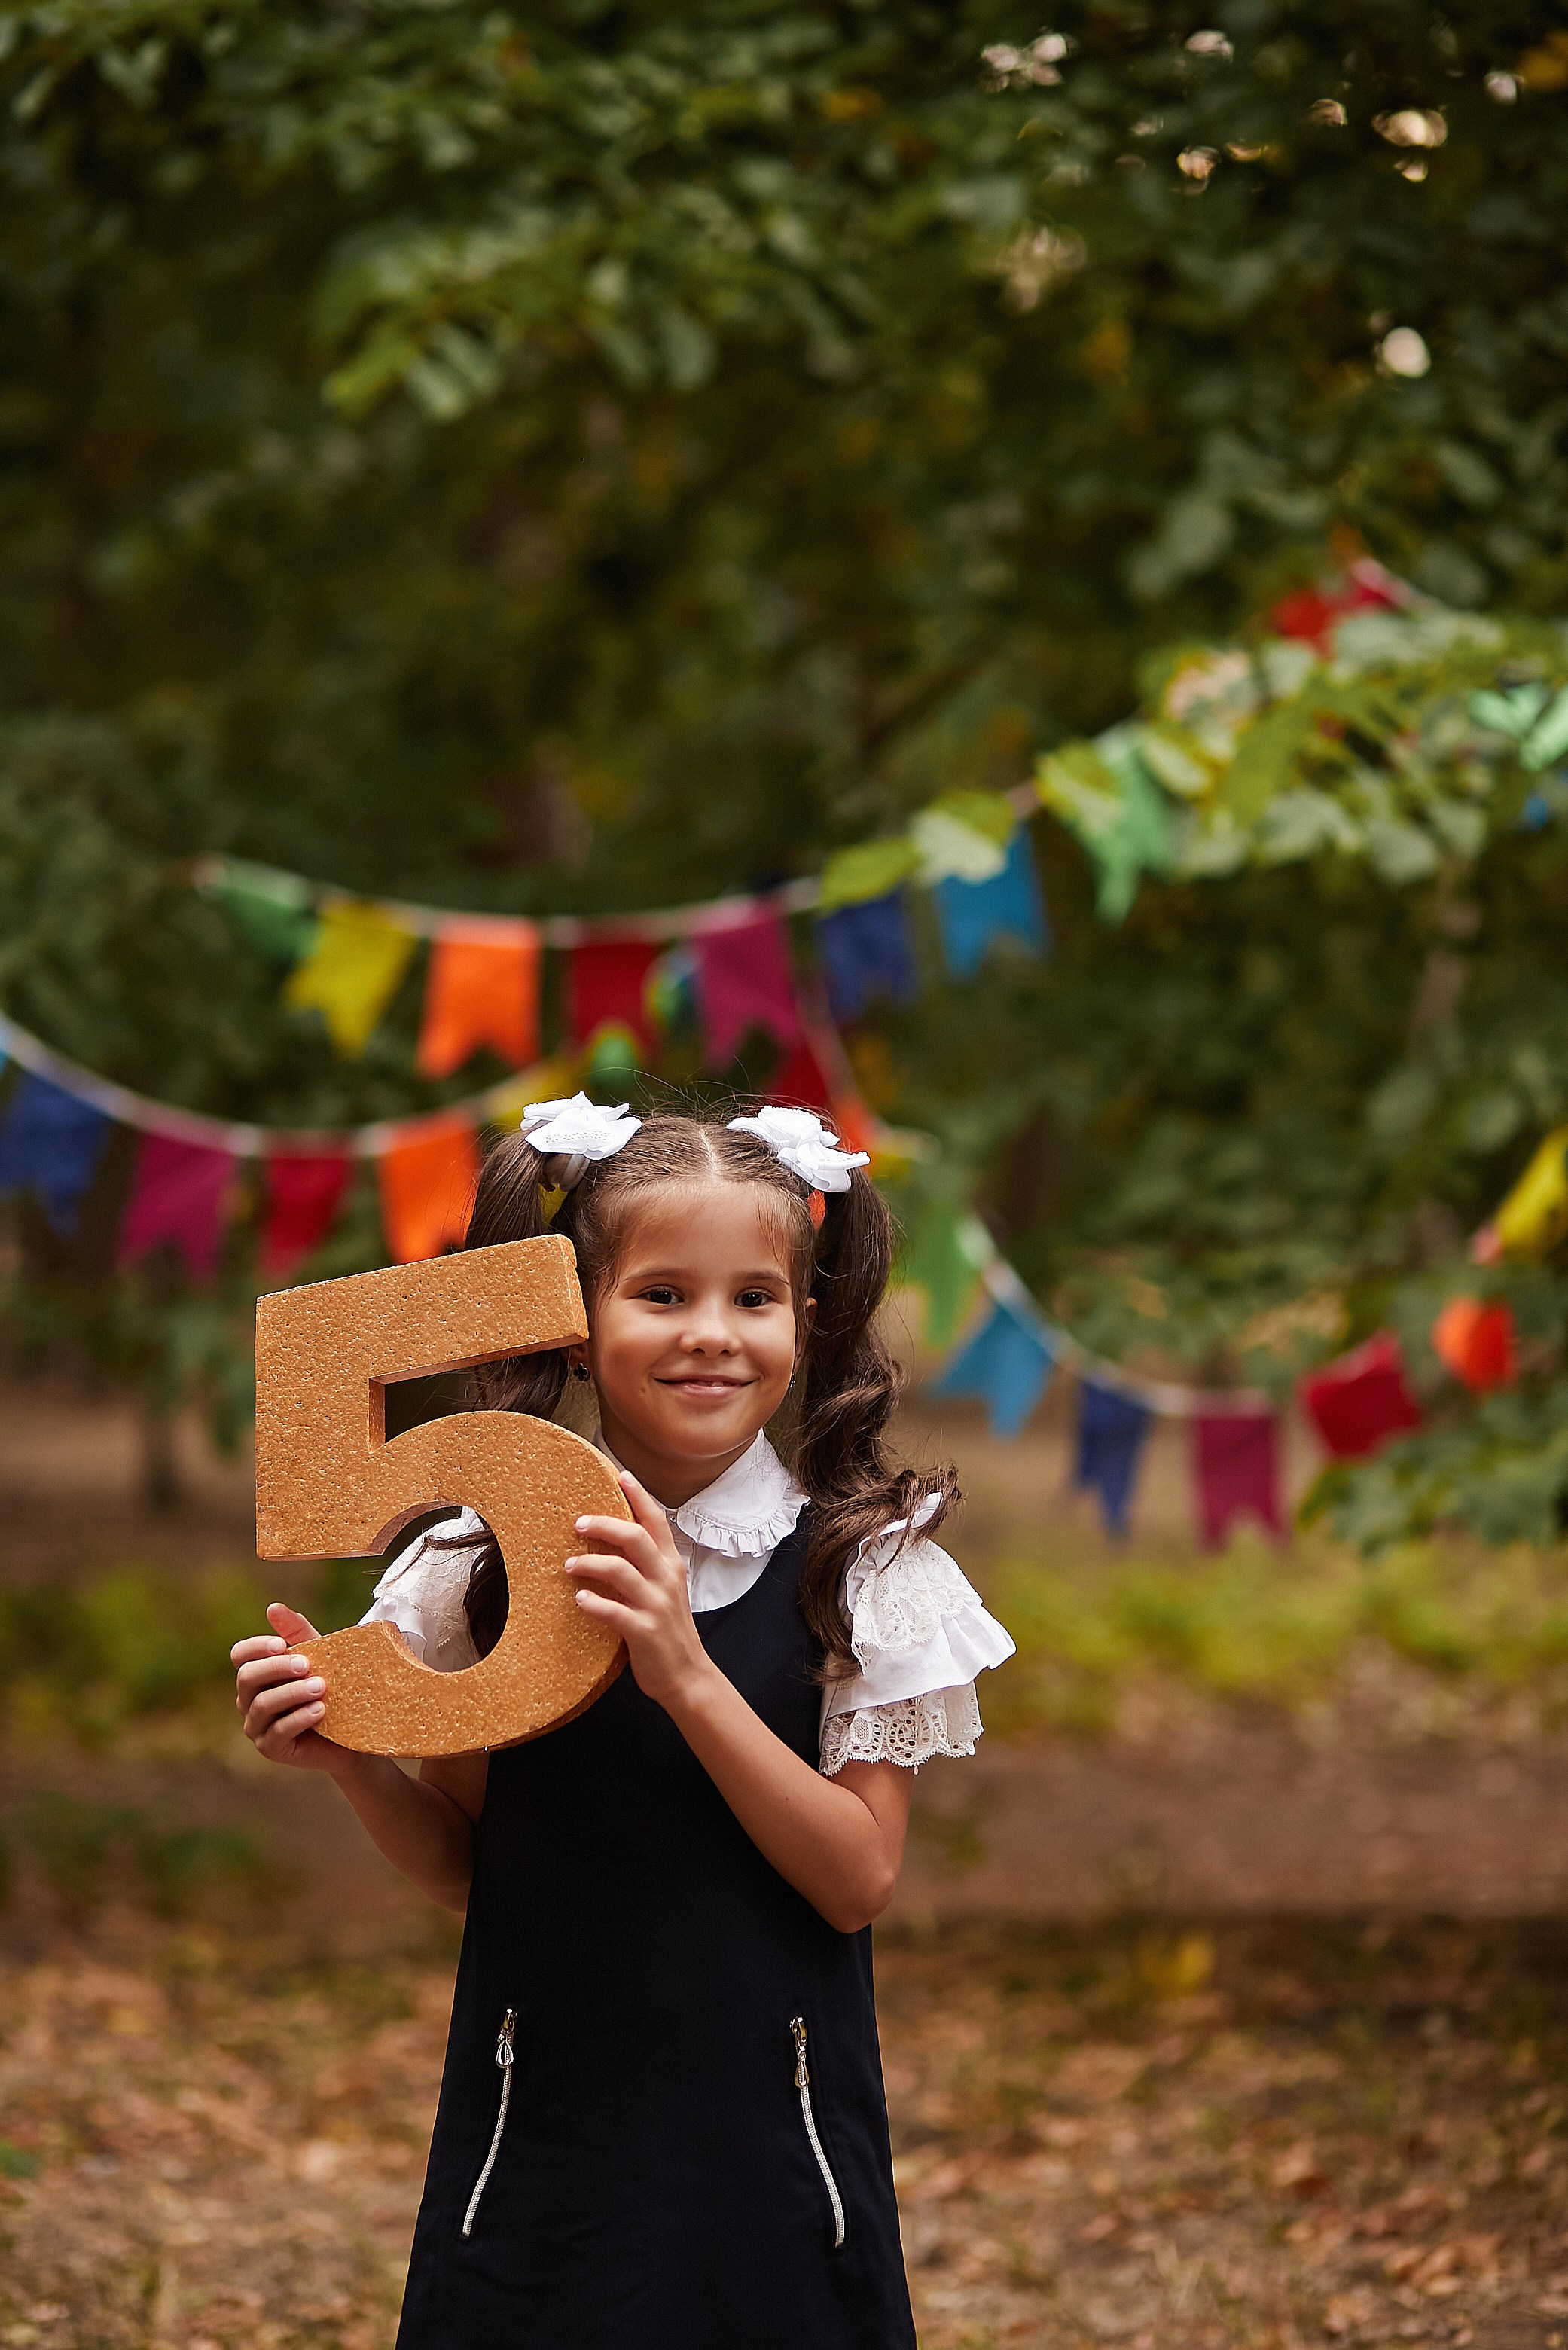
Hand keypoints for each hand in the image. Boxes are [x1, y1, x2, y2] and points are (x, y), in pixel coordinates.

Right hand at [231, 1603, 360, 1778]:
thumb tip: (273, 1607)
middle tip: (306, 1664)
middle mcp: (249, 1700)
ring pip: (262, 1705)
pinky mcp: (271, 1749)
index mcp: (257, 1674)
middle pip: (247, 1678)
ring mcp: (257, 1726)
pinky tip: (320, 1710)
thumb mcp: (319, 1656)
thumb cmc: (332, 1688)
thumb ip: (297, 1632)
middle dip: (276, 1668)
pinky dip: (298, 1719)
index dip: (255, 1647)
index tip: (281, 1644)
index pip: (240, 1655)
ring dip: (292, 1693)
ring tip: (321, 1687)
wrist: (353, 1731)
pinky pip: (277, 1732)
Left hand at [566, 1472, 714, 1715]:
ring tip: (568, 1565)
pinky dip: (594, 1603)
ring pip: (621, 1571)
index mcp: (671, 1565)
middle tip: (577, 1523)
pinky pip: (615, 1612)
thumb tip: (612, 1539)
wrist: (687, 1675)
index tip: (619, 1475)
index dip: (638, 1495)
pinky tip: (579, 1600)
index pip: (656, 1520)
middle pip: (636, 1537)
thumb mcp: (663, 1589)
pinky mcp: (645, 1631)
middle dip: (604, 1524)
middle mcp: (666, 1579)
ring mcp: (656, 1605)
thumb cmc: (667, 1629)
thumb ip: (645, 1565)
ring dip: (590, 1563)